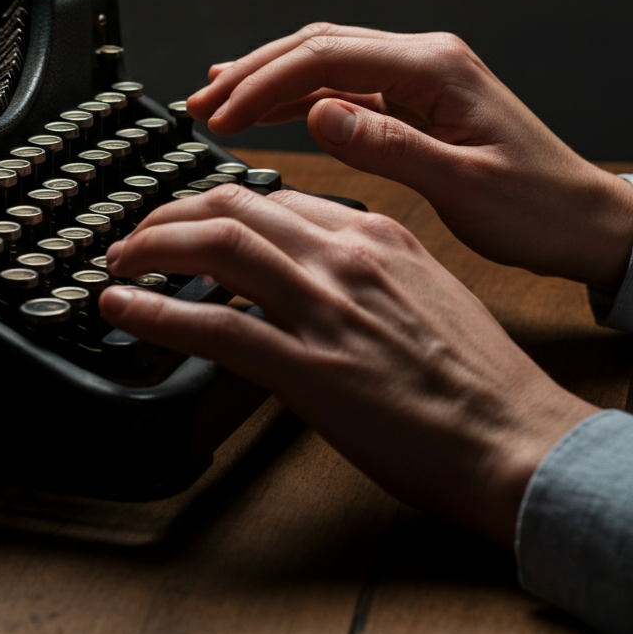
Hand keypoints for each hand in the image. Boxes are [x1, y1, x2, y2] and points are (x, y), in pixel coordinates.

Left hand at [100, 185, 597, 545]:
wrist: (513, 437)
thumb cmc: (472, 375)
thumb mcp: (420, 288)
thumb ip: (359, 263)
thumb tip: (301, 262)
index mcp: (374, 234)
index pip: (273, 196)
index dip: (213, 203)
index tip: (186, 219)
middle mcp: (344, 258)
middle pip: (232, 206)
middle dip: (169, 213)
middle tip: (138, 235)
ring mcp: (325, 310)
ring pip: (217, 246)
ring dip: (152, 246)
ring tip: (120, 261)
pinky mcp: (310, 371)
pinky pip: (216, 327)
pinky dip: (157, 313)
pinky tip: (122, 311)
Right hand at [186, 23, 632, 290]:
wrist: (583, 219)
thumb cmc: (536, 208)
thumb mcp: (462, 185)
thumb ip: (387, 146)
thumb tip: (319, 113)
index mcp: (435, 70)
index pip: (327, 57)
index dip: (263, 83)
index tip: (220, 114)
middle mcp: (423, 61)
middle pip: (316, 48)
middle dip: (252, 73)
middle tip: (200, 103)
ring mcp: (417, 78)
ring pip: (323, 63)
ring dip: (266, 81)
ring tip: (214, 101)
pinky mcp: (412, 102)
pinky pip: (341, 87)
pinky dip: (295, 98)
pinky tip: (264, 109)